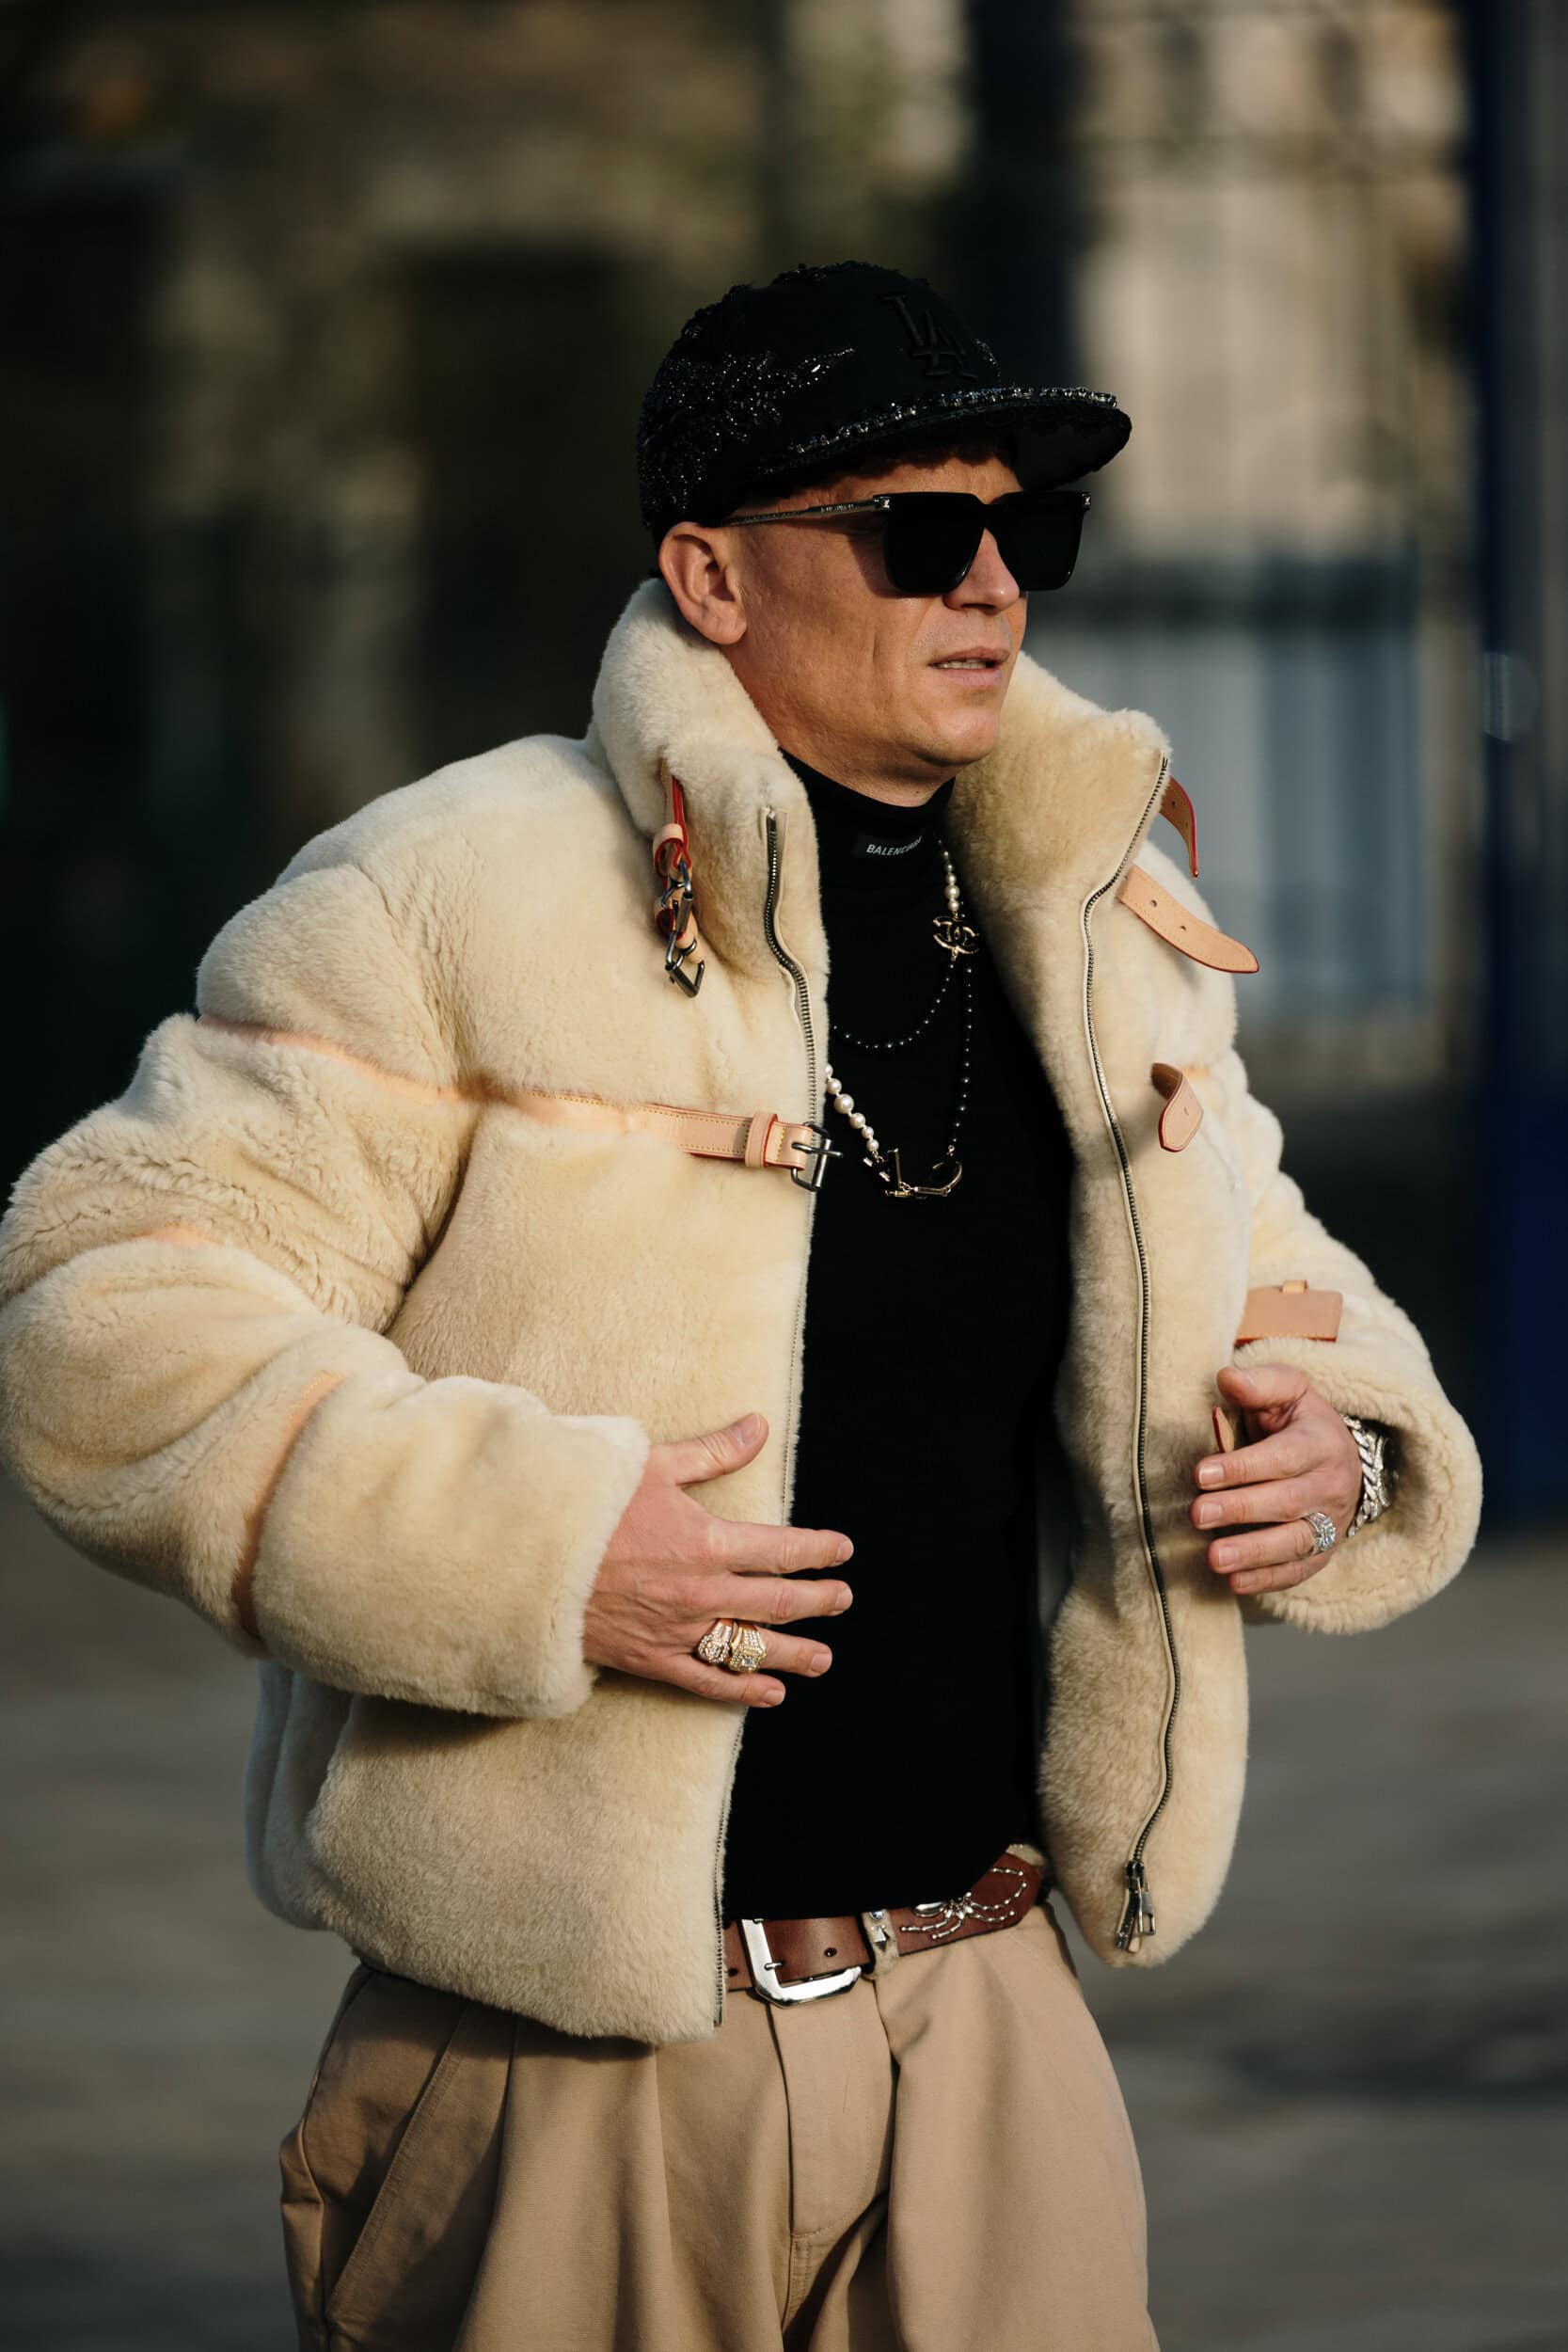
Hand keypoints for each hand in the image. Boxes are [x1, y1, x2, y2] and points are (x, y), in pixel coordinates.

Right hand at [583, 1411, 853, 1705]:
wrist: (526, 1556)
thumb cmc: (586, 1502)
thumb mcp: (652, 1464)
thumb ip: (714, 1452)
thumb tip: (759, 1427)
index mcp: (708, 1541)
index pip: (783, 1550)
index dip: (819, 1550)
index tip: (842, 1551)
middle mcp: (702, 1592)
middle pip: (778, 1601)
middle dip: (818, 1600)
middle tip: (843, 1599)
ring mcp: (677, 1630)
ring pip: (750, 1647)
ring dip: (793, 1653)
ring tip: (824, 1658)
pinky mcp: (649, 1659)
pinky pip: (705, 1681)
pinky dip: (742, 1689)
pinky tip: (771, 1694)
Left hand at [1190, 1363, 1361, 1595]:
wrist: (1341, 1458)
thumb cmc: (1298, 1422)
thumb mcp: (1287, 1391)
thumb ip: (1259, 1384)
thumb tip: (1226, 1378)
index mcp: (1321, 1442)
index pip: (1283, 1457)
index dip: (1242, 1467)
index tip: (1201, 1474)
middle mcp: (1331, 1486)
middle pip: (1286, 1502)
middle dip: (1240, 1509)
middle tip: (1197, 1514)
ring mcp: (1331, 1523)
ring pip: (1295, 1542)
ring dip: (1254, 1553)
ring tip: (1214, 1558)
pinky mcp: (1323, 1552)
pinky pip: (1298, 1570)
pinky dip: (1267, 1579)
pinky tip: (1234, 1583)